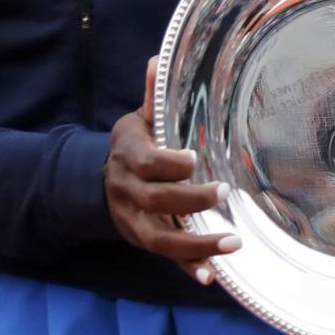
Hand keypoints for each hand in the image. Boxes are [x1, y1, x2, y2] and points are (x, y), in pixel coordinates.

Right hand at [104, 58, 235, 282]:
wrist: (100, 183)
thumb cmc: (135, 146)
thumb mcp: (139, 120)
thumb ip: (153, 95)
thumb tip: (159, 57)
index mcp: (129, 158)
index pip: (147, 164)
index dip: (167, 163)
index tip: (192, 160)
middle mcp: (130, 193)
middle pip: (158, 201)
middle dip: (191, 200)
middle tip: (225, 193)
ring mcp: (137, 222)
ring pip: (163, 239)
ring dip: (197, 244)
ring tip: (233, 243)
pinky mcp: (147, 240)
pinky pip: (167, 258)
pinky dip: (188, 267)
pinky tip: (211, 277)